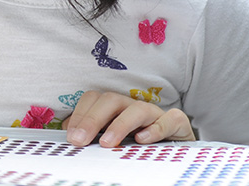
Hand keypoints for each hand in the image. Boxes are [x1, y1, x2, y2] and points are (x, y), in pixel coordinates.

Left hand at [63, 90, 194, 146]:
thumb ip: (93, 134)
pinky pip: (169, 119)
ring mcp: (155, 113)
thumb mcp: (113, 138)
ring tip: (107, 143)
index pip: (93, 99)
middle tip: (80, 140)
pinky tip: (142, 140)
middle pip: (110, 100)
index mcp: (115, 108)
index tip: (71, 136)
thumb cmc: (140, 142)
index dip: (80, 115)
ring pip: (137, 108)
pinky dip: (156, 128)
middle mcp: (132, 106)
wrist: (178, 148)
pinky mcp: (176, 123)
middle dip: (92, 119)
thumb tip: (71, 136)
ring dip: (120, 125)